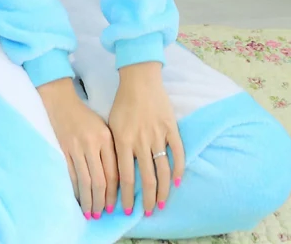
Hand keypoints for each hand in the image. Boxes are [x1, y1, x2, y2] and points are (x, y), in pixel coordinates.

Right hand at [37, 78, 118, 218]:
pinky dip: (75, 190)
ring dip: (88, 201)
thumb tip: (119, 179)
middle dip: (101, 201)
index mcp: (106, 138)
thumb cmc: (86, 116)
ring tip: (90, 213)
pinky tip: (78, 199)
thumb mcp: (104, 128)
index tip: (115, 206)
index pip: (113, 172)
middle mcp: (92, 144)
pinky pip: (71, 175)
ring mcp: (76, 148)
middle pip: (99, 180)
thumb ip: (111, 150)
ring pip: (84, 181)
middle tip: (102, 215)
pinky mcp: (63, 150)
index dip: (114, 193)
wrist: (62, 101)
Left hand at [108, 62, 184, 215]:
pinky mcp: (170, 127)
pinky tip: (176, 182)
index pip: (126, 177)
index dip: (126, 196)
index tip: (126, 209)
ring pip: (163, 170)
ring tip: (162, 203)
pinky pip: (178, 152)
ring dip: (164, 190)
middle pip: (147, 178)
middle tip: (148, 212)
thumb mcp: (112, 125)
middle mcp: (141, 140)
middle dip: (147, 199)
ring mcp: (157, 134)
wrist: (139, 79)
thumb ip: (116, 148)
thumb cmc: (122, 102)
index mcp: (123, 140)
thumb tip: (116, 173)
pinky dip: (178, 169)